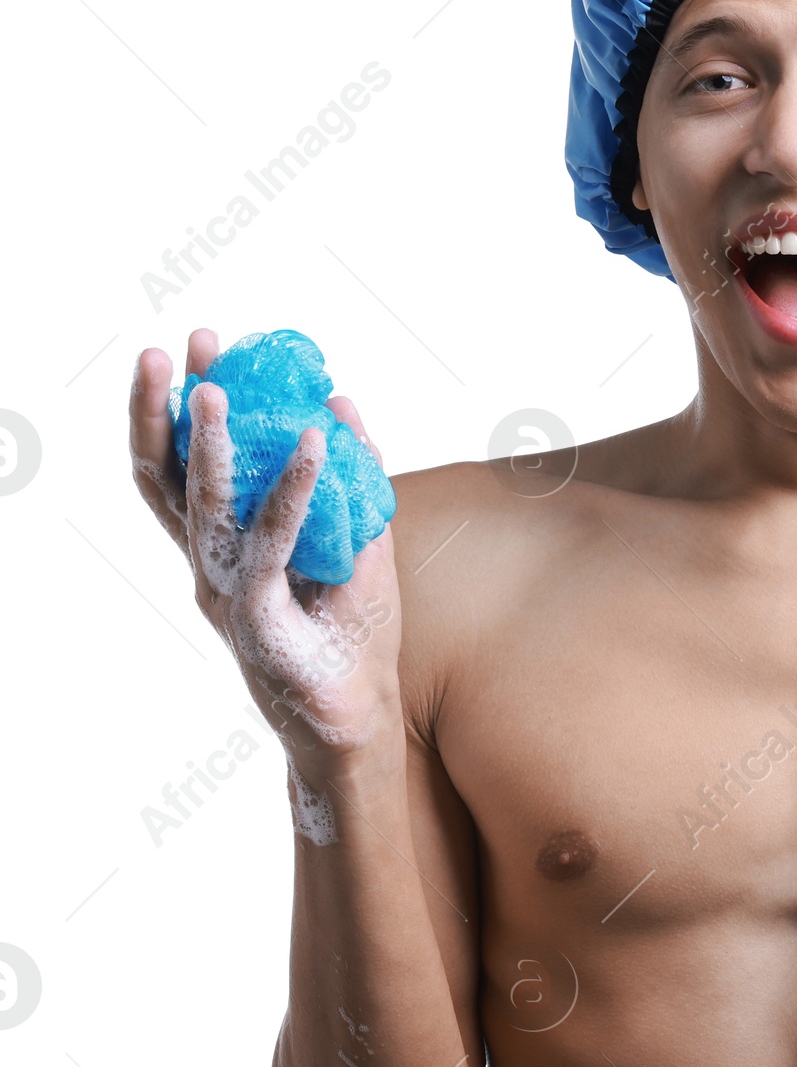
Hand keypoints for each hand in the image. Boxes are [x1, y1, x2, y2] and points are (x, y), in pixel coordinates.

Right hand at [129, 327, 402, 774]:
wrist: (357, 722)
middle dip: (168, 405)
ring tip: (211, 387)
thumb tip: (342, 402)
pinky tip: (311, 445)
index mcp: (224, 546)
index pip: (184, 465)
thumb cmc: (352, 638)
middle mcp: (212, 566)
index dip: (180, 407)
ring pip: (202, 508)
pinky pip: (268, 546)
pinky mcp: (257, 620)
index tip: (199, 347)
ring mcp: (227, 593)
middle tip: (186, 344)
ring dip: (205, 444)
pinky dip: (290, 491)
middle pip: (171, 477)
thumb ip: (351, 479)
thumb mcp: (357, 542)